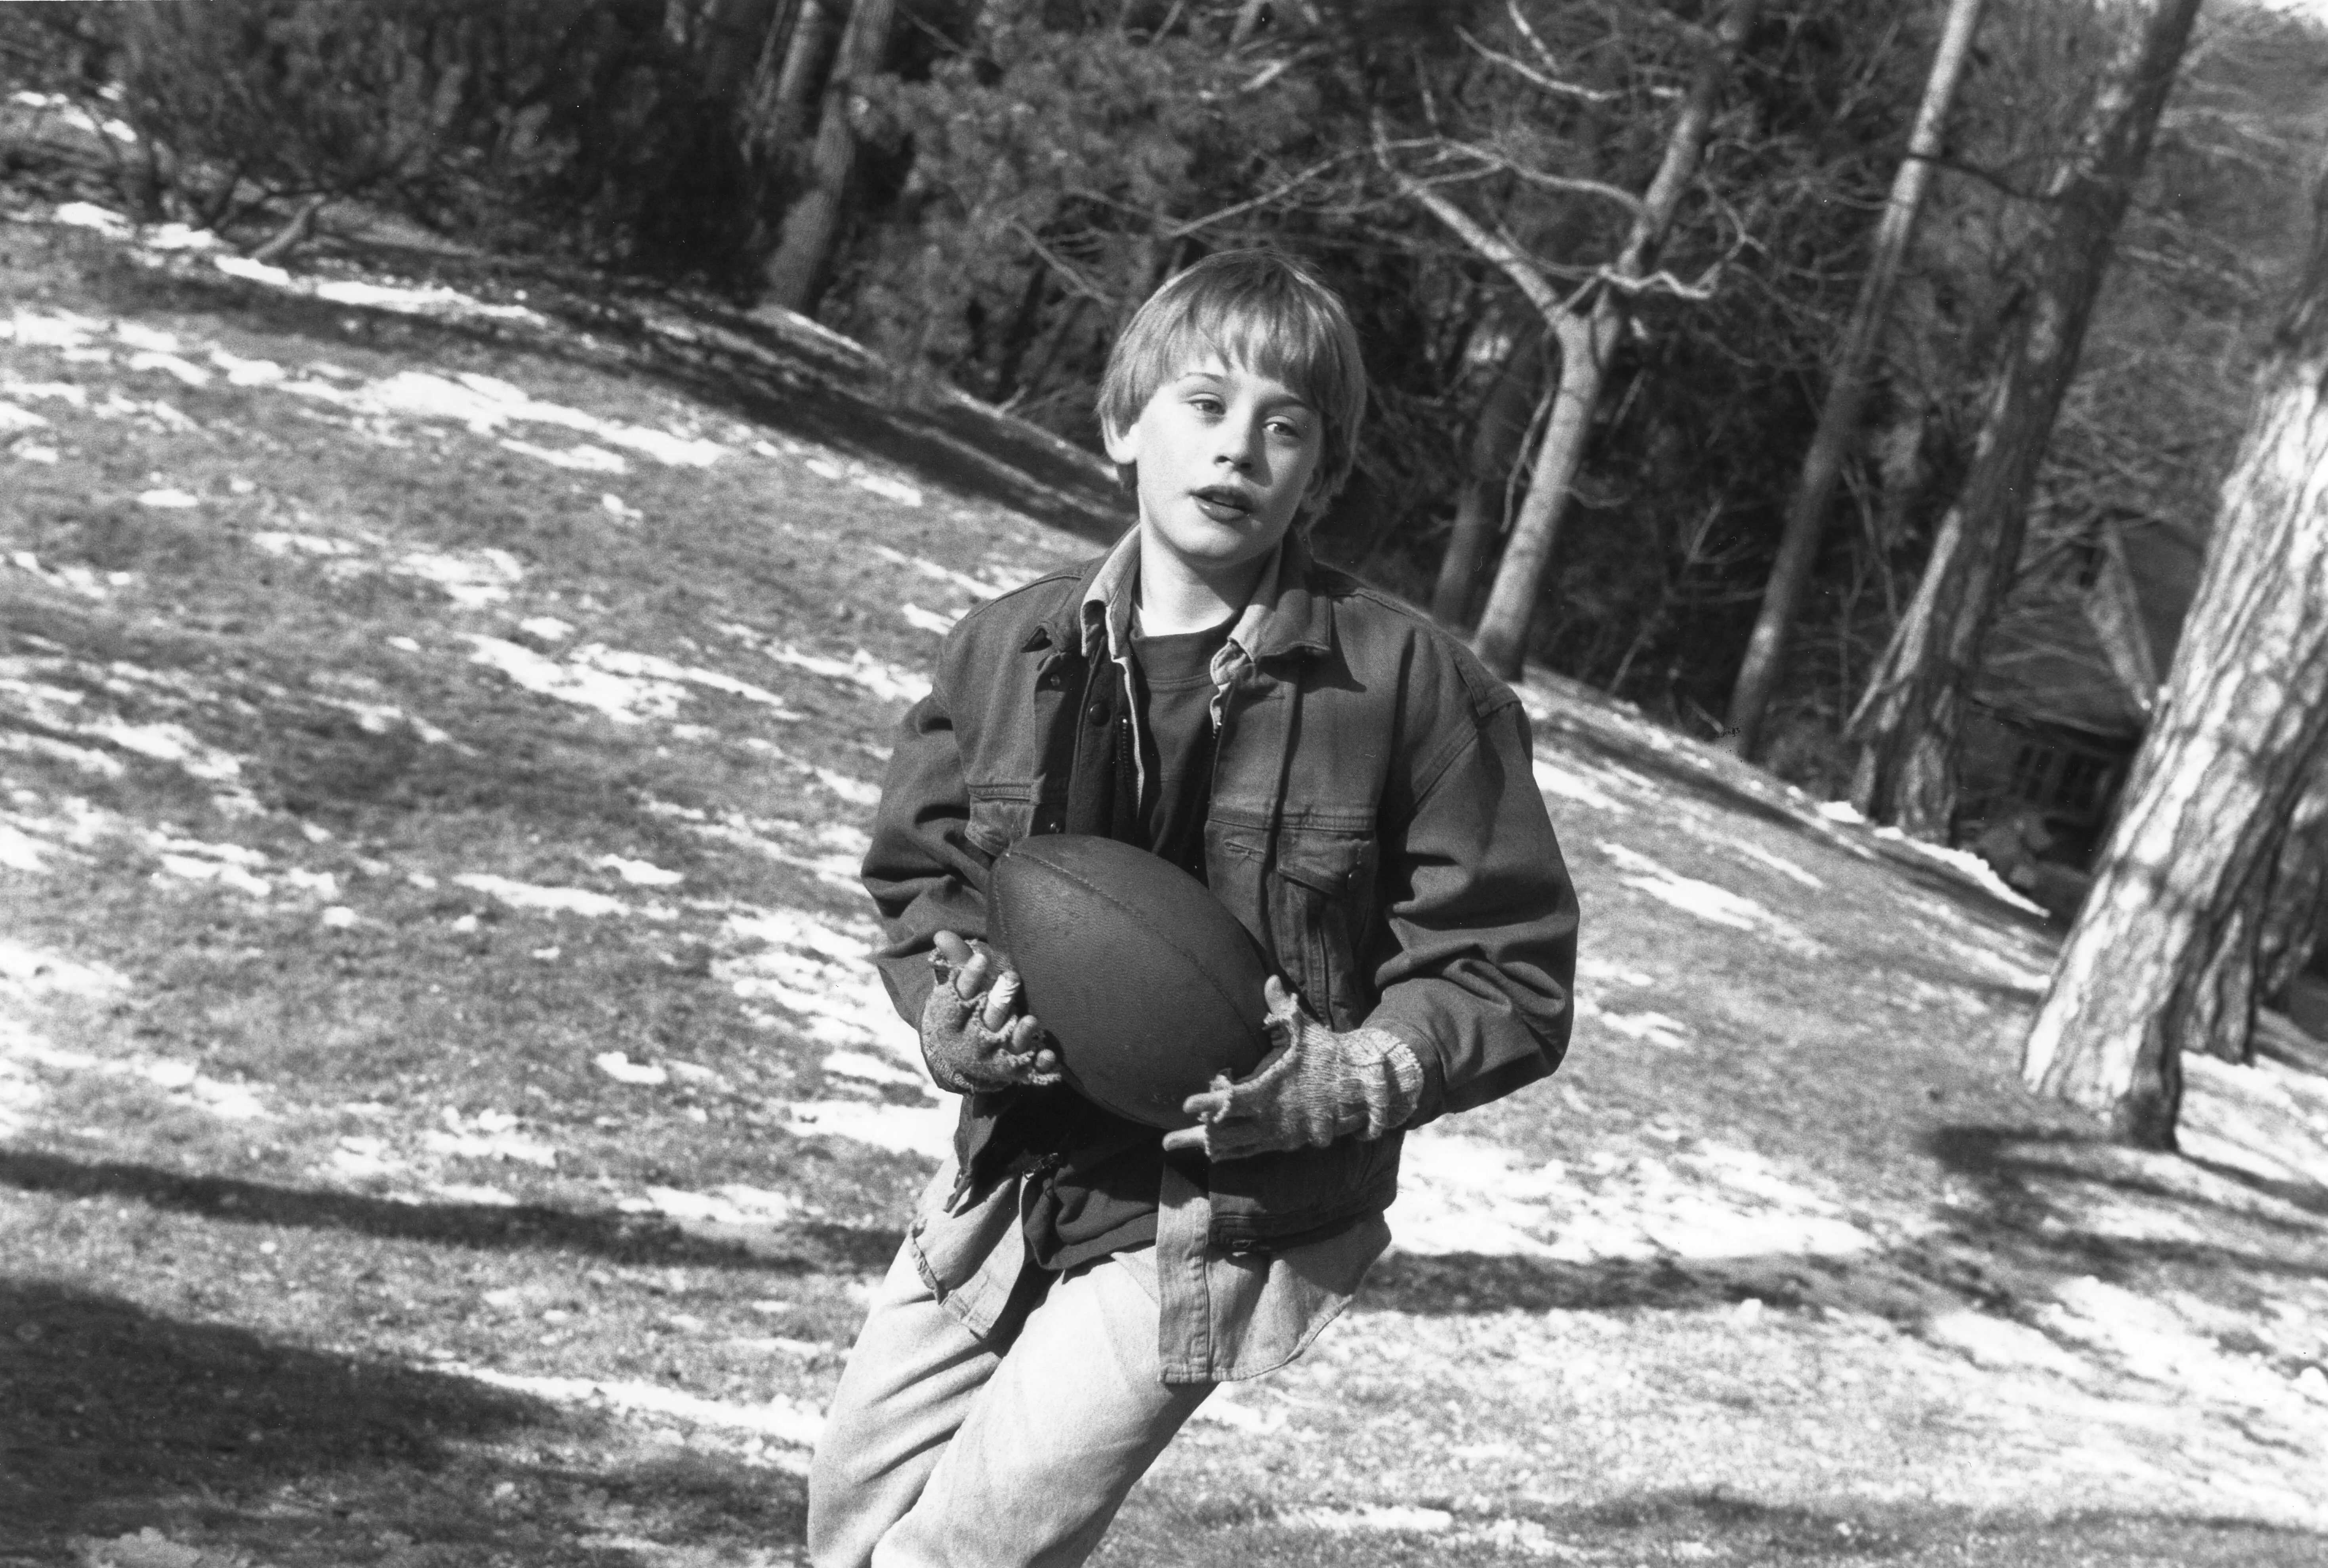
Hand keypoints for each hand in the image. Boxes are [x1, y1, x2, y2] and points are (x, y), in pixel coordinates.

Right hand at [919, 930, 1060, 1092]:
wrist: (966, 1059)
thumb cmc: (967, 1012)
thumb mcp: (959, 990)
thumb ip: (957, 962)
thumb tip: (941, 933)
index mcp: (954, 1022)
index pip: (958, 1000)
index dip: (968, 979)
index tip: (980, 956)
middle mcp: (972, 1042)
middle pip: (985, 1023)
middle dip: (999, 1002)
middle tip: (1013, 976)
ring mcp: (995, 1058)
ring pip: (1008, 1047)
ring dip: (1021, 1035)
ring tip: (1032, 1019)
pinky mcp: (1015, 1070)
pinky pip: (1028, 1071)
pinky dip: (1039, 1065)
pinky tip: (1048, 1055)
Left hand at [1162, 977, 1421, 1161]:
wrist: (1361, 1087)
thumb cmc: (1328, 1055)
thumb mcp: (1306, 1030)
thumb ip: (1281, 1009)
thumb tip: (1270, 980)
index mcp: (1273, 1090)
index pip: (1234, 1099)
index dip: (1209, 1101)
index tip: (1186, 1103)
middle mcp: (1274, 1118)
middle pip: (1226, 1133)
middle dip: (1195, 1137)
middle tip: (1165, 1142)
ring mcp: (1280, 1135)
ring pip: (1237, 1147)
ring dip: (1209, 1148)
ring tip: (1178, 1147)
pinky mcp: (1287, 1142)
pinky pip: (1253, 1151)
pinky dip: (1232, 1153)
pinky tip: (1213, 1154)